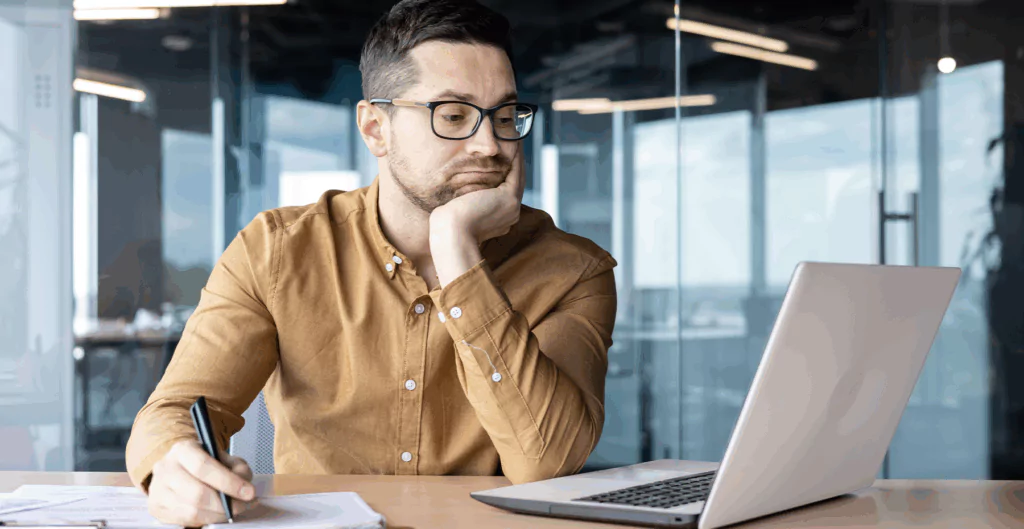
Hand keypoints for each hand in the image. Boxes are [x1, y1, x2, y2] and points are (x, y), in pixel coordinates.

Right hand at [147, 439, 256, 526]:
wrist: (178, 469)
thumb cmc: (203, 464)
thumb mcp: (224, 458)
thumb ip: (238, 468)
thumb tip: (244, 487)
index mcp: (183, 450)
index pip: (203, 467)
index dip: (228, 482)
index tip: (248, 492)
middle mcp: (166, 468)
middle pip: (197, 494)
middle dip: (225, 504)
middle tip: (243, 505)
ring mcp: (158, 490)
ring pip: (192, 511)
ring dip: (218, 515)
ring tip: (232, 510)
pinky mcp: (157, 508)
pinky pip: (186, 521)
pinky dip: (206, 520)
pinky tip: (217, 514)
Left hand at [429, 147, 523, 286]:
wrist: (451, 233)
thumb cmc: (446, 225)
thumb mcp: (458, 210)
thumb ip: (464, 201)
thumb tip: (456, 194)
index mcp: (499, 218)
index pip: (504, 190)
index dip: (504, 171)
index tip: (501, 155)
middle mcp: (509, 213)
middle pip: (514, 181)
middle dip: (513, 161)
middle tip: (512, 140)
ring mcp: (512, 206)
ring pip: (518, 174)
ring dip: (517, 154)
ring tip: (514, 136)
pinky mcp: (509, 198)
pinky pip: (515, 170)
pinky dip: (515, 154)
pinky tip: (513, 140)